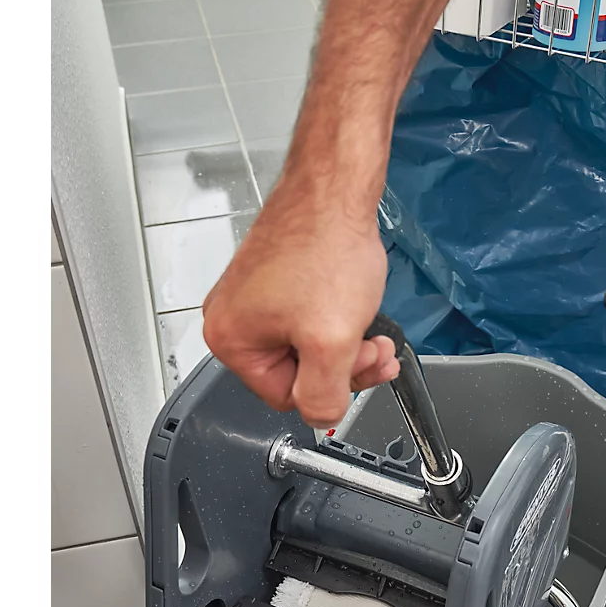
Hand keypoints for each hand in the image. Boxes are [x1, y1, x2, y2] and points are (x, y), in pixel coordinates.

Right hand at [202, 174, 399, 428]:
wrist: (335, 190)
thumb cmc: (325, 247)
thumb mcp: (330, 341)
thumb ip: (324, 395)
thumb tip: (322, 417)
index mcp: (231, 339)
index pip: (285, 397)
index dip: (330, 386)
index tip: (358, 364)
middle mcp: (233, 318)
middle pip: (298, 374)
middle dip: (345, 365)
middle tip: (373, 347)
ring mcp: (255, 299)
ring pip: (310, 348)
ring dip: (348, 344)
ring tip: (371, 327)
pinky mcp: (277, 282)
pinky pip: (310, 320)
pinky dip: (339, 319)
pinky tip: (358, 305)